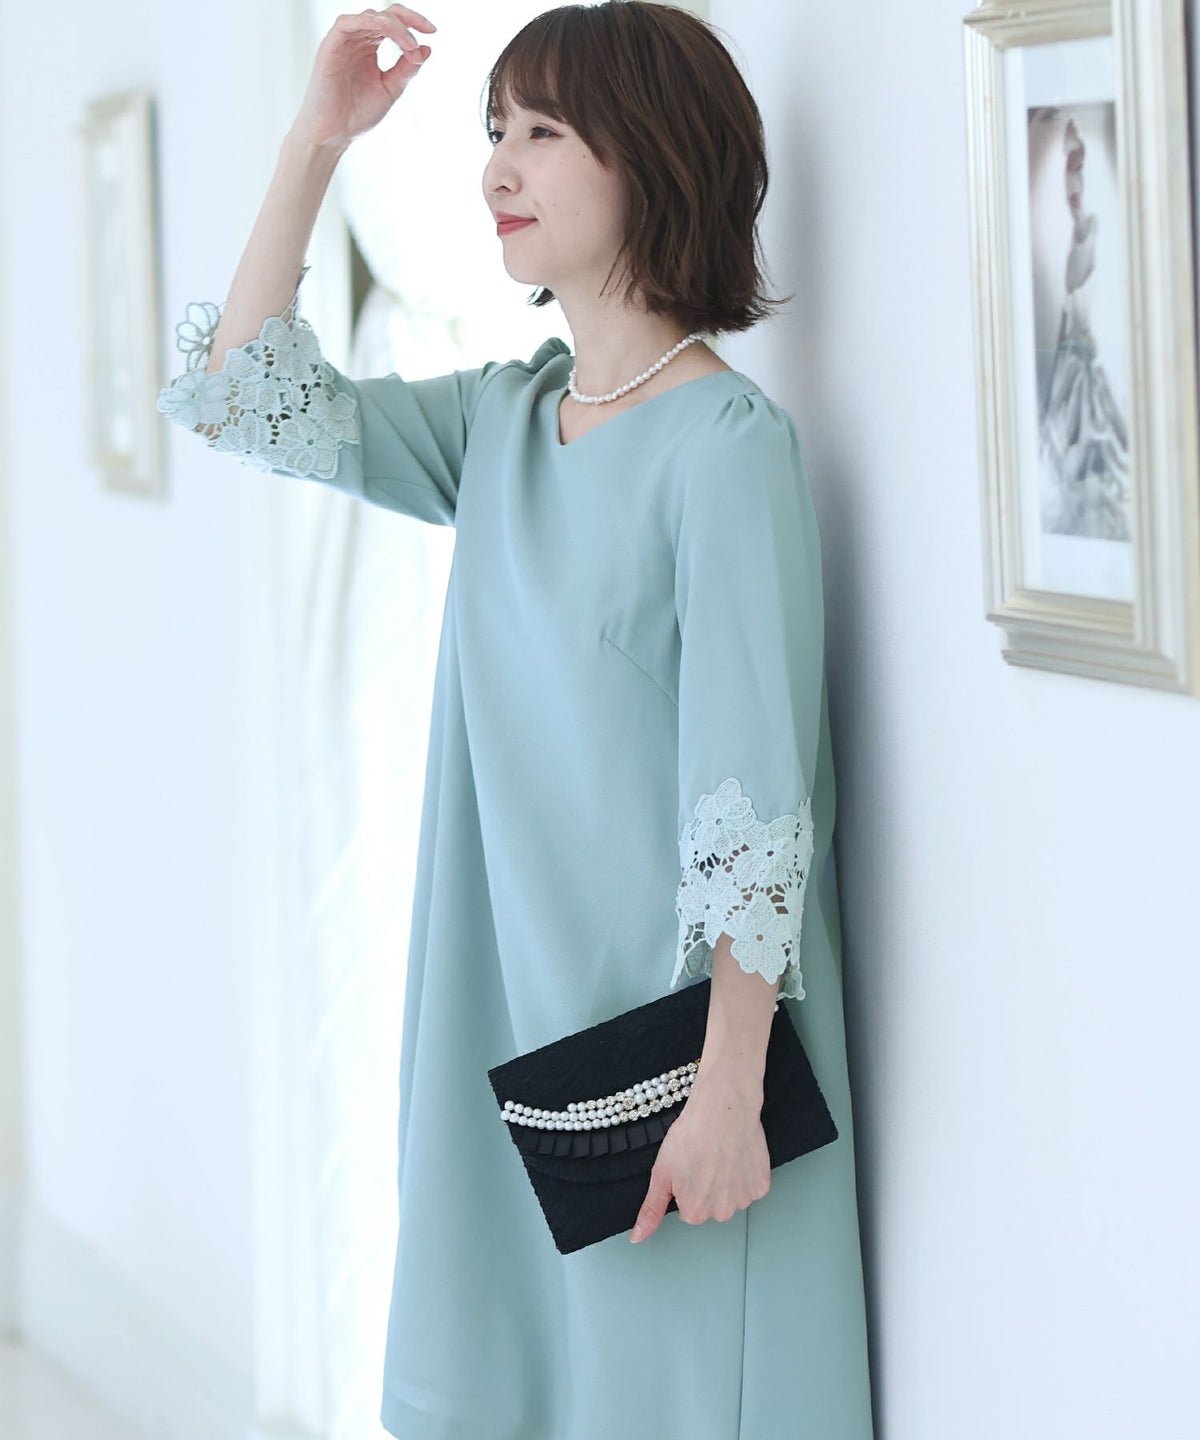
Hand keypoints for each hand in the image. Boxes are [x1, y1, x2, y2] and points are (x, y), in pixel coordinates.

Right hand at [293, 4, 437, 150]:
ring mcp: (343, 42)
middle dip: (408, 20)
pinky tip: (383, 28)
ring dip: (393, 25)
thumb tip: (427, 48)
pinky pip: (345, 23)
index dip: (414, 22)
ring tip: (409, 44)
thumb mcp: (390, 89)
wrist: (334, 134)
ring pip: (368, 16)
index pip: (393, 23)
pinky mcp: (330, 47)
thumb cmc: (358, 114)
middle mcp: (357, 40)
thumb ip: (406, 69)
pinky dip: (366, 21)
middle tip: (427, 32)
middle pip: (384, 14)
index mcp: (370, 47)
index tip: (433, 32)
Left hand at [629, 1073, 769, 1241]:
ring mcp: (744, 1199)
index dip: (686, 1186)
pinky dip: (746, 1174)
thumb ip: (651, 1210)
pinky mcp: (761, 1185)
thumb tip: (637, 1238)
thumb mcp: (661, 1173)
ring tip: (721, 1155)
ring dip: (727, 1182)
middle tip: (704, 1160)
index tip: (688, 1167)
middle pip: (712, 1206)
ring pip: (732, 1197)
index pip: (688, 1209)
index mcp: (695, 1212)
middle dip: (707, 1188)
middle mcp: (721, 1212)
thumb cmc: (691, 1135)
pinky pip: (751, 1186)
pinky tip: (737, 1155)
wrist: (722, 1109)